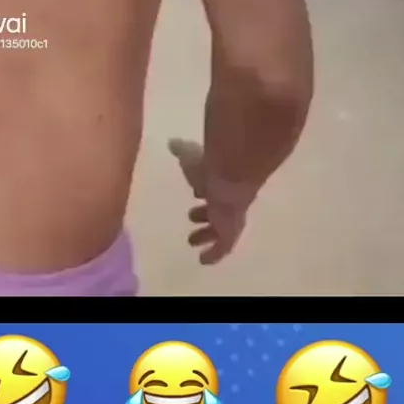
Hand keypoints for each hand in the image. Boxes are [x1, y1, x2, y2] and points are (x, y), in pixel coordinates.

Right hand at [168, 138, 247, 264]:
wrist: (231, 178)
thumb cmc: (209, 166)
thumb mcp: (189, 155)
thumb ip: (181, 150)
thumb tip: (172, 142)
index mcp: (215, 180)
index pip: (209, 187)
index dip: (202, 190)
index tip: (196, 193)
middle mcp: (223, 198)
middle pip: (214, 208)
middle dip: (204, 213)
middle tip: (192, 216)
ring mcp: (227, 216)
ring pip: (216, 227)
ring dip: (205, 233)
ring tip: (192, 240)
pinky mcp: (229, 232)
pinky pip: (221, 247)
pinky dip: (213, 254)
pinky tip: (203, 261)